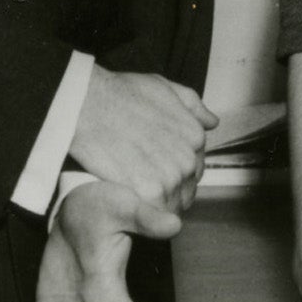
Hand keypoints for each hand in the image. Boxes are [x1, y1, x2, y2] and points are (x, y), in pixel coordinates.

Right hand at [68, 69, 216, 212]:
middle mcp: (189, 158)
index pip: (197, 166)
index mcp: (195, 136)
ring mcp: (171, 177)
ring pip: (174, 203)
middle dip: (172, 187)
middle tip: (148, 181)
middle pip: (187, 187)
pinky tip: (134, 200)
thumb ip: (192, 105)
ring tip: (139, 193)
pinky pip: (158, 214)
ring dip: (161, 202)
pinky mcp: (150, 193)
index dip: (178, 169)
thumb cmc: (121, 94)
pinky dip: (149, 212)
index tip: (160, 167)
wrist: (89, 106)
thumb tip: (211, 122)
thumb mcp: (164, 87)